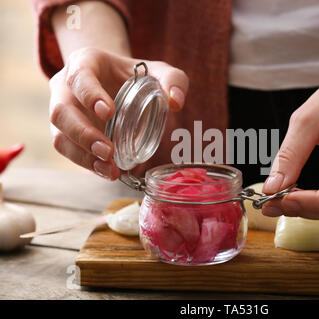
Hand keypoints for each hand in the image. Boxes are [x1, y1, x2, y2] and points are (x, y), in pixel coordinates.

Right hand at [49, 47, 188, 179]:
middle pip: (61, 111)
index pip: (80, 76)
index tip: (109, 113)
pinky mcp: (66, 132)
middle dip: (83, 134)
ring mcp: (63, 111)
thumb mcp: (158, 71)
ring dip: (83, 155)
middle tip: (108, 151)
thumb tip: (176, 102)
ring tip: (110, 169)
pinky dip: (85, 163)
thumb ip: (173, 80)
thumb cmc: (136, 75)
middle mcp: (66, 86)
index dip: (90, 95)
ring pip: (59, 135)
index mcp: (85, 63)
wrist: (117, 81)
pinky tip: (107, 171)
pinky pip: (67, 150)